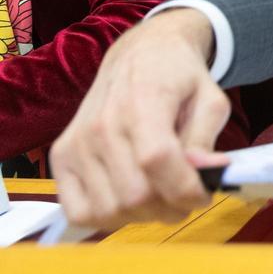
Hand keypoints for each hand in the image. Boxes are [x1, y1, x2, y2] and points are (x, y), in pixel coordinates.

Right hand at [50, 8, 230, 227]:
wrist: (140, 55)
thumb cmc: (180, 78)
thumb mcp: (210, 100)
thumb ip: (206, 139)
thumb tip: (207, 172)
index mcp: (143, 102)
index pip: (157, 160)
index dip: (186, 189)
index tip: (205, 193)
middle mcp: (102, 124)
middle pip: (134, 194)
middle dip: (171, 207)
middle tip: (186, 197)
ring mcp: (77, 142)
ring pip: (109, 209)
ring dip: (143, 216)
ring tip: (161, 197)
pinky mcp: (61, 157)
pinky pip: (78, 210)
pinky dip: (107, 218)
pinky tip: (129, 201)